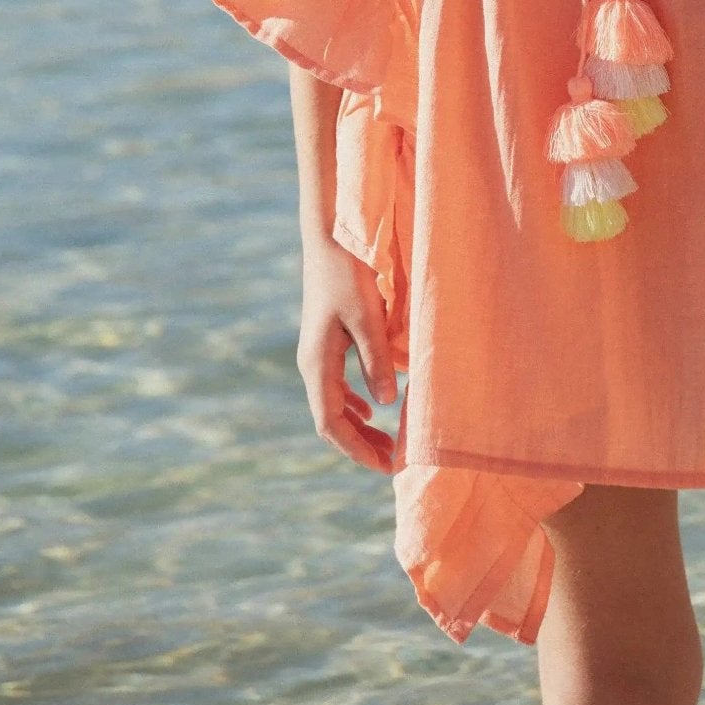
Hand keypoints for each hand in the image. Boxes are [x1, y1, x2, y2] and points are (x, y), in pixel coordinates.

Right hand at [296, 240, 399, 472]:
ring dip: (359, 427)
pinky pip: (337, 386)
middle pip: (331, 420)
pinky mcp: (326, 341)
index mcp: (317, 362)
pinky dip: (355, 404)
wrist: (329, 237)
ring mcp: (317, 353)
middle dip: (359, 444)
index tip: (384, 467)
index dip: (356, 449)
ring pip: (334, 404)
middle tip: (392, 463)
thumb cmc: (349, 273)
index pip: (331, 423)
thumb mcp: (368, 317)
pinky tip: (371, 409)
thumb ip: (376, 360)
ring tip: (387, 443)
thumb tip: (385, 404)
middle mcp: (312, 363)